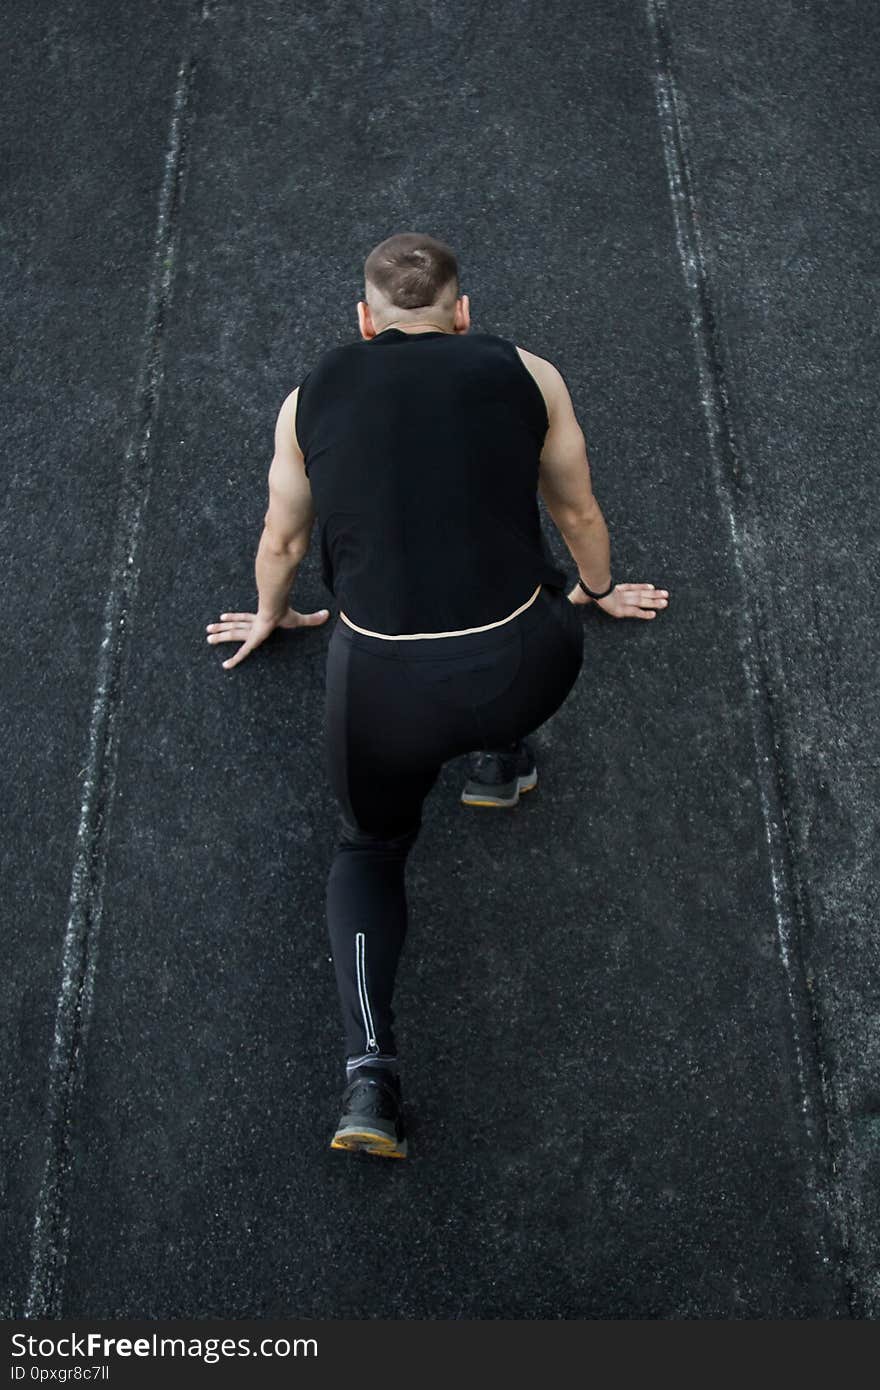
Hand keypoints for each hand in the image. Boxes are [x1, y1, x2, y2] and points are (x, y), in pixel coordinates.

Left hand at [206, 605, 330, 668]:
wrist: (276, 608)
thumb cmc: (285, 612)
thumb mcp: (299, 619)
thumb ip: (311, 619)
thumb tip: (328, 614)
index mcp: (258, 620)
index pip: (243, 619)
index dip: (233, 618)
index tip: (223, 617)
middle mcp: (251, 626)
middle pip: (233, 628)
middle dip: (220, 629)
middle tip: (208, 631)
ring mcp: (250, 632)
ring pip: (232, 636)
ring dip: (220, 637)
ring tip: (207, 638)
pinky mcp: (252, 639)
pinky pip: (242, 652)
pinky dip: (235, 659)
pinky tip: (226, 666)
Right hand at [566, 582, 668, 618]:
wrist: (589, 585)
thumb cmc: (584, 588)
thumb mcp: (580, 596)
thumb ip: (576, 600)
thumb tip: (565, 600)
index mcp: (614, 591)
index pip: (631, 588)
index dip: (642, 588)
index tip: (652, 587)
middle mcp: (621, 595)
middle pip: (641, 595)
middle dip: (654, 596)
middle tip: (667, 596)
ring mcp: (622, 601)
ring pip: (641, 602)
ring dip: (654, 602)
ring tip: (666, 602)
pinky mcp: (621, 609)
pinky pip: (635, 612)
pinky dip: (644, 612)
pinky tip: (654, 614)